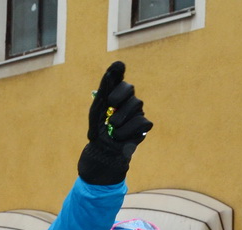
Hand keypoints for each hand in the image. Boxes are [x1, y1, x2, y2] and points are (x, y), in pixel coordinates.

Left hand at [78, 62, 151, 184]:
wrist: (103, 152)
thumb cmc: (99, 129)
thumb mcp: (97, 109)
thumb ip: (106, 88)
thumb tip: (118, 64)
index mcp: (115, 93)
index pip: (118, 77)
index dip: (118, 71)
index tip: (118, 66)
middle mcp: (128, 99)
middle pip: (129, 87)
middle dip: (118, 96)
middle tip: (110, 106)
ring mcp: (137, 111)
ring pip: (135, 105)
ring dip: (120, 118)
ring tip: (112, 128)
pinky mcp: (144, 125)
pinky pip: (141, 121)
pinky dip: (128, 130)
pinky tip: (120, 136)